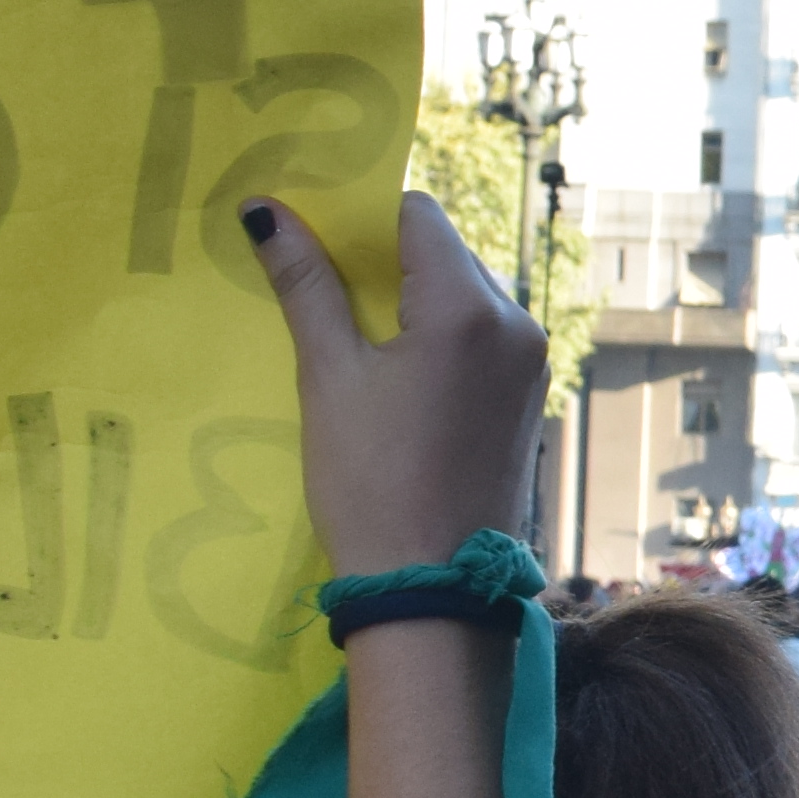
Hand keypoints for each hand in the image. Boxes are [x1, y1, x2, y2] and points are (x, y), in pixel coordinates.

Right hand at [248, 188, 545, 575]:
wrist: (432, 586)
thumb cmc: (370, 482)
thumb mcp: (328, 376)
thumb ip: (305, 285)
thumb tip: (267, 211)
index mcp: (470, 308)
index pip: (417, 216)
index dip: (361, 218)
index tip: (313, 240)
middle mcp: (517, 323)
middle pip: (444, 252)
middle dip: (385, 262)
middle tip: (321, 290)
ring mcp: (531, 363)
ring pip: (464, 295)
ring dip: (411, 302)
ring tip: (354, 341)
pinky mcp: (529, 397)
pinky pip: (481, 339)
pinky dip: (438, 337)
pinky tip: (393, 375)